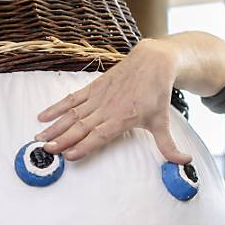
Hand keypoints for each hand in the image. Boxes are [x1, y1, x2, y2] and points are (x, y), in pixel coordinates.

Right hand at [36, 39, 189, 163]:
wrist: (153, 62)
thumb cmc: (156, 94)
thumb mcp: (163, 122)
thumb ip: (169, 146)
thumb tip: (185, 163)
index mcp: (123, 118)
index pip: (100, 135)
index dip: (84, 146)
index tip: (69, 156)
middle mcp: (107, 108)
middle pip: (81, 126)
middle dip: (62, 139)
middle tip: (46, 151)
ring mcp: (98, 97)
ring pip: (72, 114)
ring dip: (55, 126)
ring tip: (40, 137)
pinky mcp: (93, 87)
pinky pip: (71, 99)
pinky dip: (56, 107)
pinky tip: (43, 116)